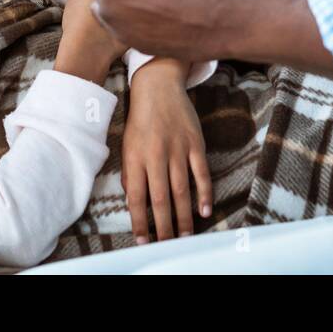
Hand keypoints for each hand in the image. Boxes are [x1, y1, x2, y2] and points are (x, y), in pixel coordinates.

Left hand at [123, 60, 211, 241]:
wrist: (158, 86)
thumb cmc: (140, 120)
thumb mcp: (127, 145)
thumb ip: (131, 173)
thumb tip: (133, 202)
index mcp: (135, 157)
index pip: (136, 197)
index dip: (139, 222)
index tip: (143, 241)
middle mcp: (155, 155)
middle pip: (160, 199)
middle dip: (164, 226)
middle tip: (168, 245)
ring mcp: (177, 149)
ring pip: (181, 190)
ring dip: (184, 216)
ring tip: (186, 236)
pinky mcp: (195, 142)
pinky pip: (201, 173)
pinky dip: (204, 193)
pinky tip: (205, 211)